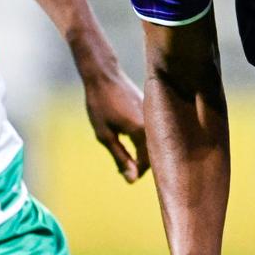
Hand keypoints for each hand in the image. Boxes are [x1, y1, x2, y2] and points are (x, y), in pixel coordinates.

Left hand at [83, 66, 148, 181]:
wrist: (103, 75)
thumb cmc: (100, 105)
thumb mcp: (105, 135)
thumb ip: (120, 158)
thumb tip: (131, 179)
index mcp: (141, 131)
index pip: (147, 161)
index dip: (138, 172)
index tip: (127, 176)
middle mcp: (153, 123)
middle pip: (153, 152)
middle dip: (141, 163)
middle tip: (125, 167)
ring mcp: (154, 114)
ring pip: (153, 141)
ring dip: (142, 151)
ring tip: (126, 154)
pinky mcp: (151, 109)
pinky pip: (152, 130)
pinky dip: (143, 139)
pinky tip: (130, 139)